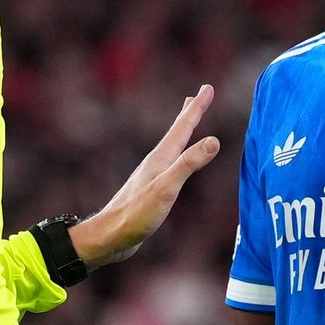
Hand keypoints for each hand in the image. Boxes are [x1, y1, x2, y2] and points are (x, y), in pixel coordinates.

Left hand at [70, 84, 219, 268]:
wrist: (110, 236)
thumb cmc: (136, 214)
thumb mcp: (166, 189)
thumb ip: (188, 165)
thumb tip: (214, 140)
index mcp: (160, 158)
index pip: (182, 127)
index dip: (197, 108)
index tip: (208, 88)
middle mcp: (156, 162)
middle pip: (176, 132)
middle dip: (190, 113)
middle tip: (200, 95)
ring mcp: (152, 175)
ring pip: (172, 146)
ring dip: (183, 131)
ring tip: (187, 122)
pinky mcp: (151, 189)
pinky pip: (171, 163)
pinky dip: (179, 154)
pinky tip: (176, 161)